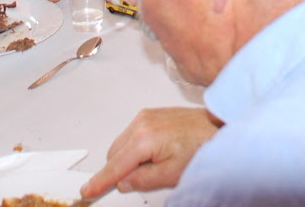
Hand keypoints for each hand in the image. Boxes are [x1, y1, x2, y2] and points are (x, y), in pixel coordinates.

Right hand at [80, 107, 221, 197]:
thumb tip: (123, 182)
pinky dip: (135, 148)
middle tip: (138, 180)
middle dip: (119, 170)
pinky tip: (155, 153)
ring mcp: (145, 116)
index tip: (87, 190)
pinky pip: (131, 135)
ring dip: (128, 158)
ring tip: (155, 164)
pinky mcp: (151, 114)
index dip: (100, 181)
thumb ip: (142, 180)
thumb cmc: (200, 146)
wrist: (217, 127)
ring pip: (121, 144)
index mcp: (144, 139)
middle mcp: (141, 123)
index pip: (114, 166)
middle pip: (114, 154)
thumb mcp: (171, 174)